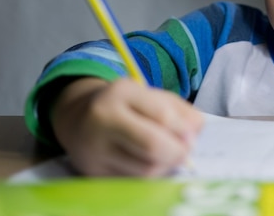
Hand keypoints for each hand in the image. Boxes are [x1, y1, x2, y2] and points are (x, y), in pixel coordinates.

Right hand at [51, 78, 203, 176]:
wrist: (78, 117)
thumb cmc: (125, 106)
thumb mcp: (151, 96)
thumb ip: (180, 110)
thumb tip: (195, 134)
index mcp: (122, 92)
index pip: (163, 116)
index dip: (184, 131)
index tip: (192, 137)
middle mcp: (104, 118)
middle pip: (152, 145)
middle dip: (177, 152)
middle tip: (184, 152)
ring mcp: (95, 147)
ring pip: (146, 168)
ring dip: (165, 165)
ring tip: (165, 155)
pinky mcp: (93, 171)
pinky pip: (134, 180)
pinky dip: (149, 174)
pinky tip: (147, 162)